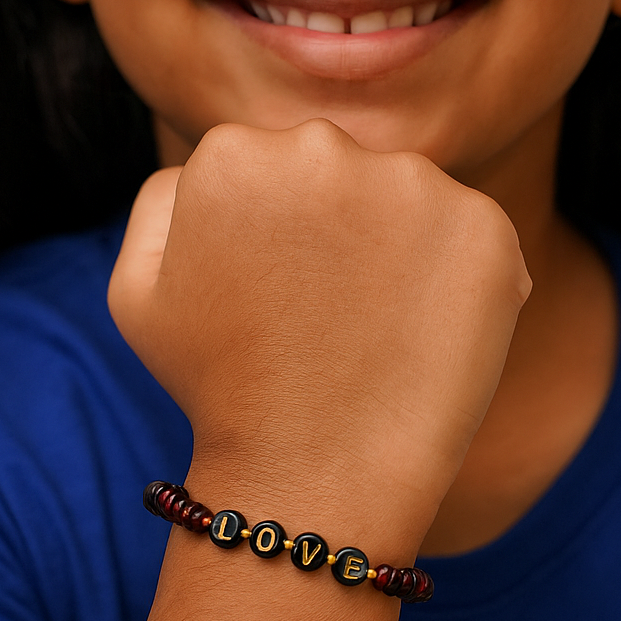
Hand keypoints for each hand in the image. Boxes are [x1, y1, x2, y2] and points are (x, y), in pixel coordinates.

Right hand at [109, 119, 529, 545]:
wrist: (312, 473)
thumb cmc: (218, 389)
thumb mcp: (138, 291)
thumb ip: (162, 198)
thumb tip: (217, 163)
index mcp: (234, 154)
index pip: (271, 166)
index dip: (277, 236)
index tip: (278, 297)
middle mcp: (323, 147)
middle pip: (341, 172)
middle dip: (337, 230)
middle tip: (327, 319)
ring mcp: (413, 184)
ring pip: (408, 199)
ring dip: (398, 250)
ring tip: (374, 333)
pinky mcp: (483, 229)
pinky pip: (472, 236)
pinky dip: (457, 280)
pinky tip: (423, 336)